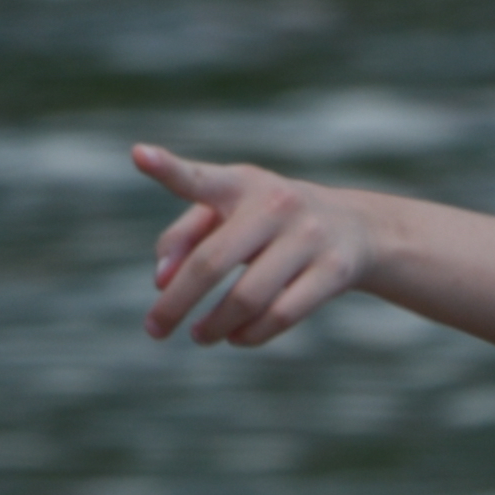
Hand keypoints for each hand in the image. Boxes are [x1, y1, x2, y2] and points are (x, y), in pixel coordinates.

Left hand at [138, 144, 387, 348]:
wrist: (355, 227)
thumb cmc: (270, 222)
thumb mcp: (230, 213)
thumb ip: (184, 238)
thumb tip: (161, 282)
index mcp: (241, 183)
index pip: (200, 179)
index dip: (168, 168)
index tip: (139, 156)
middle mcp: (276, 204)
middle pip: (212, 261)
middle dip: (177, 302)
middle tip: (154, 329)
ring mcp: (309, 237)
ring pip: (248, 297)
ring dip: (215, 325)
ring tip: (199, 336)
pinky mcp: (335, 271)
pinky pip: (282, 314)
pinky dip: (251, 334)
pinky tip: (235, 338)